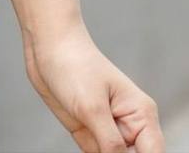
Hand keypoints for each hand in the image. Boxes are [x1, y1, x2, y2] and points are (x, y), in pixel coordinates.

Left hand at [22, 21, 164, 152]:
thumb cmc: (74, 65)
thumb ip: (111, 144)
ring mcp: (108, 131)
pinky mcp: (90, 133)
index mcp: (142, 115)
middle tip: (99, 149)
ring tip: (89, 135)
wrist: (46, 45)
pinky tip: (84, 135)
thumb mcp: (92, 108)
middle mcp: (130, 126)